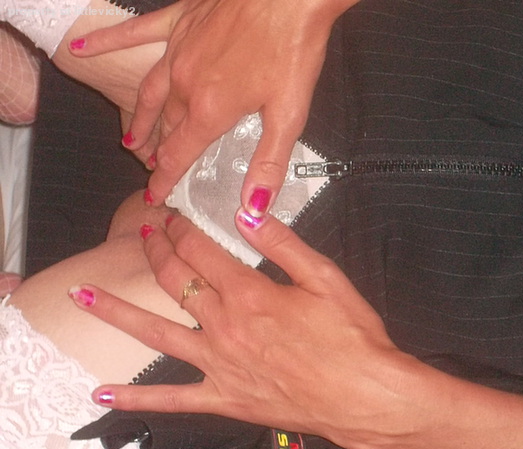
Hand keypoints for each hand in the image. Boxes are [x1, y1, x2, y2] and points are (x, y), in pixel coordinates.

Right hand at [69, 0, 357, 212]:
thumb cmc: (294, 47)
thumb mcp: (289, 113)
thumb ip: (268, 163)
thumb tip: (255, 208)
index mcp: (211, 109)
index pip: (180, 155)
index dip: (166, 179)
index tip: (154, 196)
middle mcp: (186, 82)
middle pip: (165, 125)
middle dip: (159, 151)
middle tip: (152, 168)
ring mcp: (179, 49)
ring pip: (150, 91)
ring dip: (141, 116)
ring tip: (132, 137)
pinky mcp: (182, 19)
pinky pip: (137, 33)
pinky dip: (108, 41)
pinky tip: (83, 45)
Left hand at [71, 211, 423, 448]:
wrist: (363, 396)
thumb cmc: (352, 338)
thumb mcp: (326, 279)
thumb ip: (283, 244)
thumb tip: (247, 212)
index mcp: (249, 293)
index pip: (202, 251)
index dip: (181, 229)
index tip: (170, 214)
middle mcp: (224, 326)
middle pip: (175, 282)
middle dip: (154, 251)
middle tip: (140, 232)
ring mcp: (218, 365)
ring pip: (155, 333)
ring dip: (115, 311)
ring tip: (79, 294)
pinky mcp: (224, 398)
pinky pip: (172, 399)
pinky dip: (137, 399)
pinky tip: (101, 395)